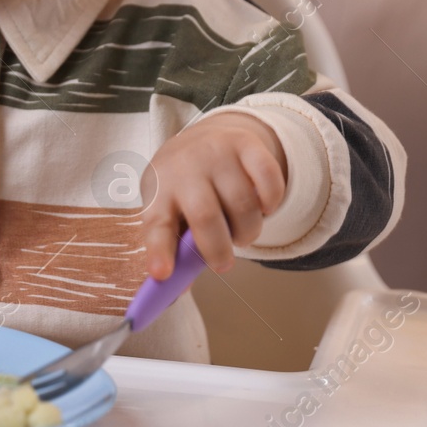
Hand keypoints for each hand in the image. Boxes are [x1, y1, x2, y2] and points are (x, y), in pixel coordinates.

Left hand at [142, 111, 287, 276]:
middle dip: (218, 250)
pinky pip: (269, 182)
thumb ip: (175, 247)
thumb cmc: (182, 186)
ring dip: (248, 231)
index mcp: (159, 189)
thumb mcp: (168, 209)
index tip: (162, 274)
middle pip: (205, 216)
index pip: (156, 223)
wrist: (203, 137)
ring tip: (241, 234)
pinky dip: (271, 204)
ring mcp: (216, 152)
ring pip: (243, 204)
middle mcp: (185, 167)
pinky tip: (262, 208)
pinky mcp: (246, 144)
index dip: (159, 250)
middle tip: (222, 265)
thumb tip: (178, 289)